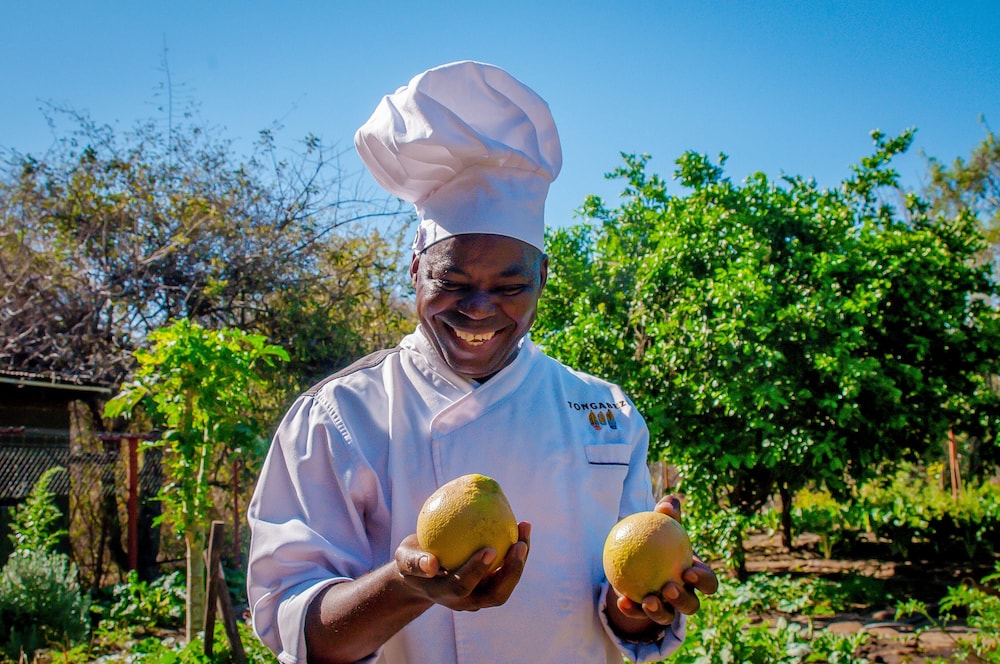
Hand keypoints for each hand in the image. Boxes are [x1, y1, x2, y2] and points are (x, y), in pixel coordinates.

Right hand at [394, 521, 530, 611]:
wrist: (424, 571)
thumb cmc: (413, 559)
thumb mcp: (404, 559)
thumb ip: (414, 562)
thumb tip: (431, 564)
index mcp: (446, 594)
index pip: (464, 586)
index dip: (477, 570)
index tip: (490, 548)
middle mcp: (468, 600)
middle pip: (496, 594)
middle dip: (512, 572)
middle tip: (520, 544)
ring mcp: (481, 594)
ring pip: (507, 582)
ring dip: (521, 559)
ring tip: (524, 528)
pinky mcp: (491, 583)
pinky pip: (508, 568)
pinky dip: (517, 549)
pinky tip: (519, 524)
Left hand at [614, 496, 718, 625]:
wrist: (637, 554)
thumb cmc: (656, 536)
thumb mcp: (661, 524)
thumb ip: (667, 515)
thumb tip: (668, 503)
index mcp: (695, 576)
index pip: (708, 582)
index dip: (703, 581)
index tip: (688, 571)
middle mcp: (685, 595)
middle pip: (691, 605)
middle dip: (683, 600)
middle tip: (669, 588)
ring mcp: (666, 608)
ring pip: (668, 616)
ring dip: (660, 612)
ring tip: (648, 600)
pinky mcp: (645, 613)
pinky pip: (639, 614)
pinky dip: (632, 610)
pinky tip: (622, 601)